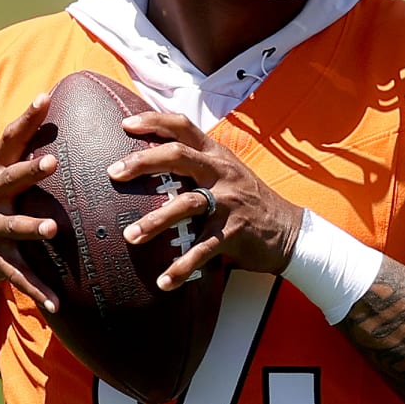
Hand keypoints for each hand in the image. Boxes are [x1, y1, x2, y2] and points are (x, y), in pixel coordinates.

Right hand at [0, 93, 61, 311]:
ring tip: (52, 231)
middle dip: (30, 171)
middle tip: (53, 162)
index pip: (10, 140)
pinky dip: (37, 290)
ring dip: (32, 229)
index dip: (27, 118)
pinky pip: (17, 276)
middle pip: (9, 181)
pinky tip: (57, 303)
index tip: (46, 95)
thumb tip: (60, 134)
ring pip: (13, 229)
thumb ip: (21, 164)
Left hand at [108, 112, 302, 289]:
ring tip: (130, 236)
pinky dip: (182, 267)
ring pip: (186, 204)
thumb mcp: (227, 173)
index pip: (184, 127)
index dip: (154, 122)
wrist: (290, 231)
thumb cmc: (250, 202)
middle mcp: (222, 173)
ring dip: (155, 221)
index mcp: (217, 156)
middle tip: (113, 172)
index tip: (126, 124)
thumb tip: (155, 162)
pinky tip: (164, 281)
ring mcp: (229, 202)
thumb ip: (198, 165)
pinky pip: (203, 250)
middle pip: (179, 156)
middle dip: (143, 162)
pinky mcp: (234, 232)